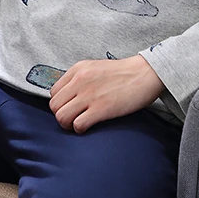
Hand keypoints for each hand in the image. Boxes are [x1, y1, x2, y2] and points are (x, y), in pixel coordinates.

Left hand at [49, 55, 165, 133]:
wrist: (145, 74)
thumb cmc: (123, 73)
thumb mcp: (95, 67)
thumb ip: (80, 78)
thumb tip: (68, 96)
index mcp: (78, 69)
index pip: (53, 92)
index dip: (60, 103)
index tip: (70, 108)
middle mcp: (80, 80)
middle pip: (54, 106)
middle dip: (61, 116)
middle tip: (73, 119)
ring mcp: (89, 94)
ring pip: (61, 116)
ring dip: (68, 124)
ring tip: (78, 124)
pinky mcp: (101, 108)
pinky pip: (77, 124)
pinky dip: (80, 129)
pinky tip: (88, 127)